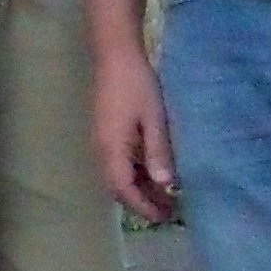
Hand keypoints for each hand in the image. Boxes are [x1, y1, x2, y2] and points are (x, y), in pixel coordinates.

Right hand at [91, 51, 178, 224]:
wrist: (114, 53)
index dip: (143, 206)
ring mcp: (101, 140)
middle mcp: (102, 149)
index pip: (124, 189)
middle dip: (142, 202)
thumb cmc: (136, 83)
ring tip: (165, 195)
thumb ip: (158, 151)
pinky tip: (153, 172)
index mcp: (112, 148)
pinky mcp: (105, 132)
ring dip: (139, 188)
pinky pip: (118, 162)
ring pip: (117, 175)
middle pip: (118, 187)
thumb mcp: (153, 117)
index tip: (164, 217)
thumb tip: (165, 184)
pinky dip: (135, 173)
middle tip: (169, 211)